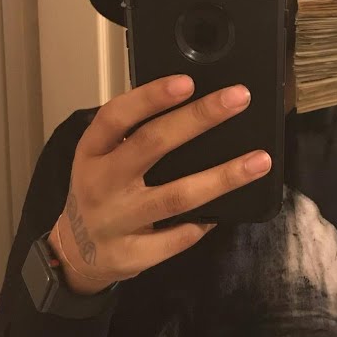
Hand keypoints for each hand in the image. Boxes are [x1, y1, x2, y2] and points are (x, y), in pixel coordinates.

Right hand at [52, 75, 272, 294]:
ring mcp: (117, 221)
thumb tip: (192, 103)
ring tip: (259, 160)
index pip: (116, 117)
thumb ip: (134, 135)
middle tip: (238, 99)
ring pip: (176, 196)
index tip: (187, 82)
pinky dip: (205, 222)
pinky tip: (226, 211)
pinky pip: (178, 238)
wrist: (76, 252)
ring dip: (222, 177)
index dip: (150, 97)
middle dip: (199, 119)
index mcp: (92, 152)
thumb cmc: (100, 191)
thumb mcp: (101, 157)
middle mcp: (101, 183)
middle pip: (152, 145)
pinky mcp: (132, 255)